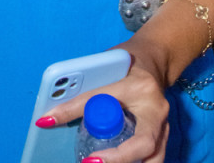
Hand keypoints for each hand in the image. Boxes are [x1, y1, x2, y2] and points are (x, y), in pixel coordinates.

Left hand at [38, 57, 169, 162]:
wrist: (157, 60)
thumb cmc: (128, 62)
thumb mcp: (107, 65)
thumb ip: (88, 86)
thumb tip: (54, 108)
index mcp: (138, 86)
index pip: (102, 99)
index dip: (73, 110)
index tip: (50, 121)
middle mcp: (156, 109)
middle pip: (143, 143)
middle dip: (118, 158)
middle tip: (90, 162)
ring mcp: (164, 126)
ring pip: (154, 159)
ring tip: (101, 162)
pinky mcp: (163, 137)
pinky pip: (153, 158)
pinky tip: (119, 162)